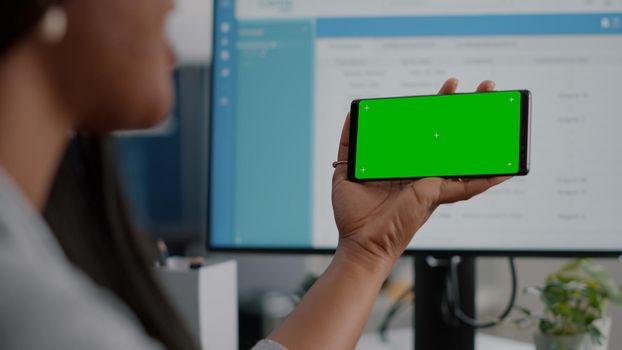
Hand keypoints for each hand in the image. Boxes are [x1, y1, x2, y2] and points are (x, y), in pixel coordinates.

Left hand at [332, 79, 509, 269]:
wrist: (359, 242)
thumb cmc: (354, 213)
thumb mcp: (346, 169)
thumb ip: (349, 142)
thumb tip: (353, 114)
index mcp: (406, 162)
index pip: (427, 129)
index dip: (440, 108)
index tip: (450, 85)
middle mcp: (423, 170)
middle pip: (451, 137)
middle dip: (469, 111)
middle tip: (486, 87)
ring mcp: (432, 183)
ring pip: (463, 156)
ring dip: (485, 135)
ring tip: (499, 109)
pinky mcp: (434, 196)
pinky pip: (465, 188)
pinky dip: (486, 180)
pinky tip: (505, 169)